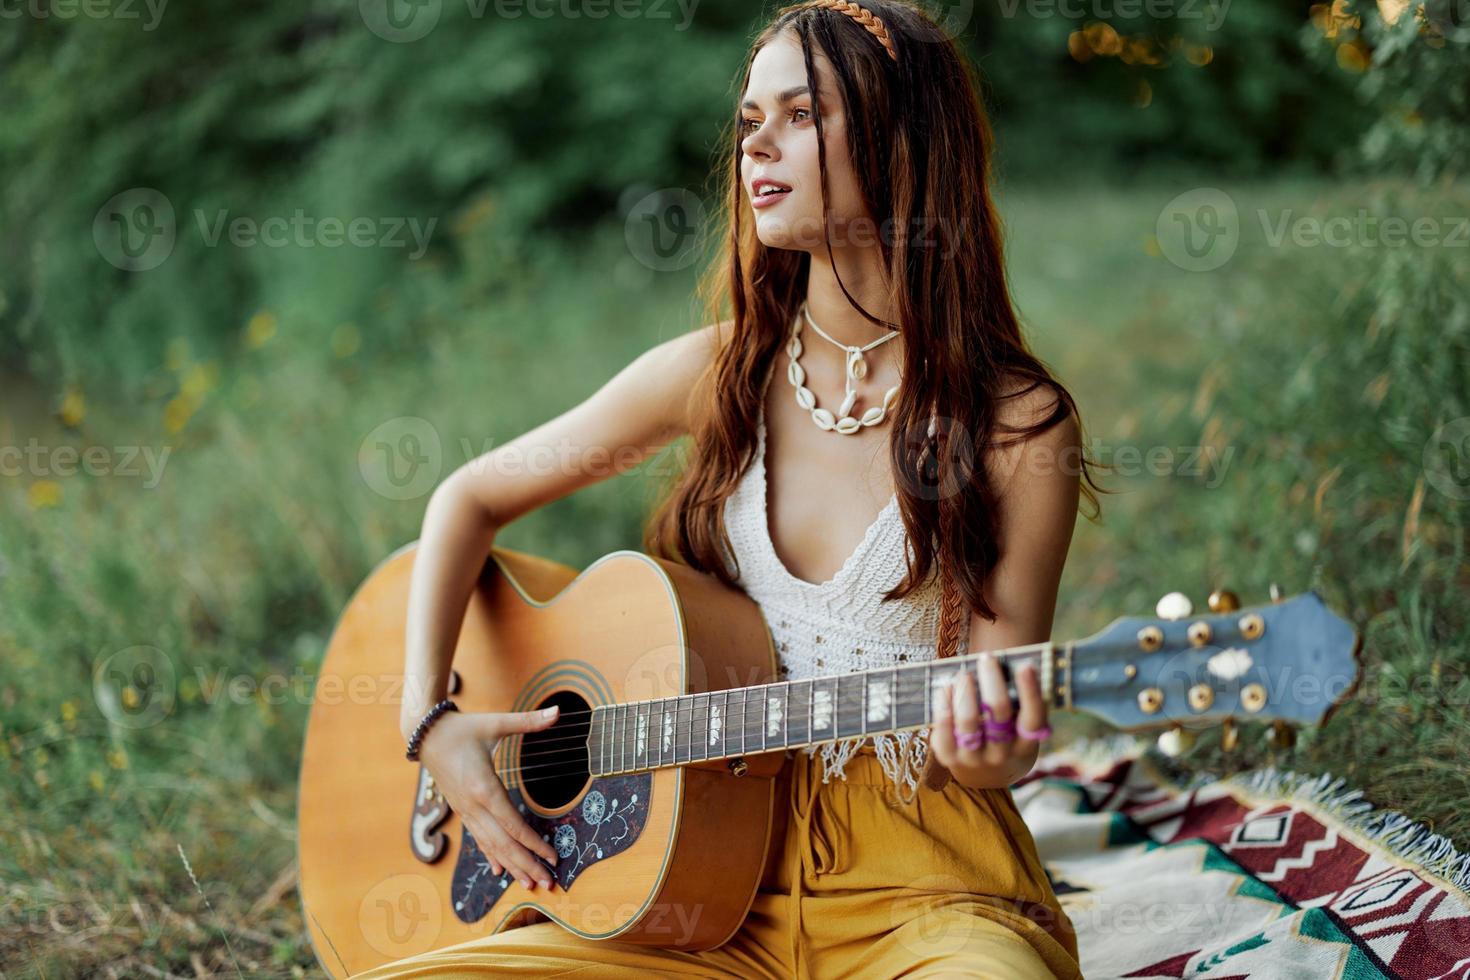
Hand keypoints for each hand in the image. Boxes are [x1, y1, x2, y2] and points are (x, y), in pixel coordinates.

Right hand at [411, 705, 562, 889]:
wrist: (425, 734)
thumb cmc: (462, 728)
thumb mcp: (495, 723)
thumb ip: (529, 720)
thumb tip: (558, 711)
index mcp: (484, 787)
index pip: (513, 824)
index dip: (534, 843)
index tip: (553, 857)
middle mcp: (474, 806)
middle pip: (503, 844)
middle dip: (527, 865)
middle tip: (549, 884)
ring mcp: (465, 811)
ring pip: (491, 846)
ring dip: (512, 866)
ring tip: (531, 884)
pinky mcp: (461, 811)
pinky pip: (478, 839)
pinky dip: (491, 856)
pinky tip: (500, 872)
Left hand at [927, 653, 1045, 788]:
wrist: (986, 774)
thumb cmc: (1006, 736)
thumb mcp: (1019, 726)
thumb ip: (1018, 702)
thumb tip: (1012, 663)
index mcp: (1025, 743)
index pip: (1032, 718)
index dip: (1030, 693)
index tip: (1026, 666)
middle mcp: (1002, 754)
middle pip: (998, 713)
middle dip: (992, 681)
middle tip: (987, 658)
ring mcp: (974, 758)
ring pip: (968, 721)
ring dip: (966, 692)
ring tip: (965, 674)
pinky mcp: (950, 758)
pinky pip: (943, 732)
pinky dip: (943, 706)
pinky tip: (946, 689)